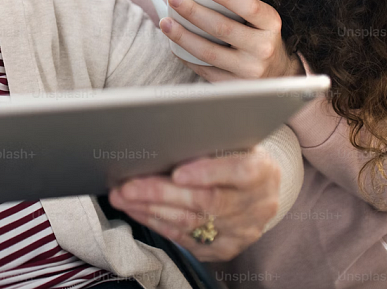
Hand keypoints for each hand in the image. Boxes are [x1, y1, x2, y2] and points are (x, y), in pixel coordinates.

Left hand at [109, 146, 280, 260]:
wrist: (261, 188)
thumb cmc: (237, 155)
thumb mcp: (233, 141)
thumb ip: (209, 141)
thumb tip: (165, 137)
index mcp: (262, 171)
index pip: (239, 172)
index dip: (207, 173)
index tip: (177, 173)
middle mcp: (257, 204)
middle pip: (207, 202)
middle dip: (161, 194)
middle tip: (128, 186)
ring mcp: (243, 230)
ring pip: (192, 223)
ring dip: (151, 210)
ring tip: (124, 197)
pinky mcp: (227, 248)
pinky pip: (188, 241)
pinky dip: (160, 225)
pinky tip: (139, 212)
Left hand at [159, 0, 302, 80]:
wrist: (277, 74)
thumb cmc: (261, 37)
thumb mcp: (262, 18)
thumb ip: (240, 4)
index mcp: (271, 25)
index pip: (250, 8)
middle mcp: (263, 48)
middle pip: (223, 29)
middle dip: (193, 12)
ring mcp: (249, 70)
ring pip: (209, 52)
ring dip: (183, 36)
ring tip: (166, 22)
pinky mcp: (234, 85)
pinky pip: (205, 69)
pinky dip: (187, 56)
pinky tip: (175, 45)